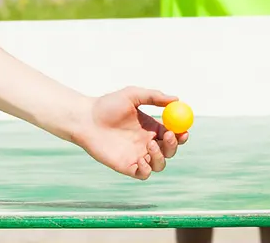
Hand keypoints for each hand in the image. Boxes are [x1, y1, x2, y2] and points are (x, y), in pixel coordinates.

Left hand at [72, 87, 187, 179]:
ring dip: (161, 157)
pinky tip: (140, 158)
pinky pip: (145, 174)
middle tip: (168, 136)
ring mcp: (138, 156)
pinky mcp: (127, 167)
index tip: (184, 129)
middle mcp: (147, 143)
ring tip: (149, 145)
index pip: (173, 134)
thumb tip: (176, 100)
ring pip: (160, 164)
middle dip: (173, 145)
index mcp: (151, 127)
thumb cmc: (107, 105)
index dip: (181, 134)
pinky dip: (147, 169)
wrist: (85, 119)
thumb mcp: (132, 95)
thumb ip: (154, 97)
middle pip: (170, 150)